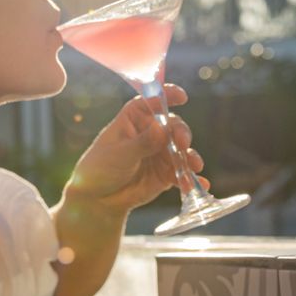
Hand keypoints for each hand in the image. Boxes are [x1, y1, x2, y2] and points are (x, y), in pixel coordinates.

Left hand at [64, 83, 206, 216]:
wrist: (98, 199)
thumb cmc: (100, 168)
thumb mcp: (119, 154)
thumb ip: (142, 143)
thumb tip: (162, 127)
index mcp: (134, 119)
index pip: (151, 102)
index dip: (167, 95)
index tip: (182, 96)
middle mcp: (151, 132)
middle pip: (172, 126)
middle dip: (181, 133)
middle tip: (183, 143)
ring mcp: (160, 153)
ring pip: (181, 150)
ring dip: (190, 157)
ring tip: (194, 166)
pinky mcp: (166, 173)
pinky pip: (182, 174)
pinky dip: (189, 179)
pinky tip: (197, 185)